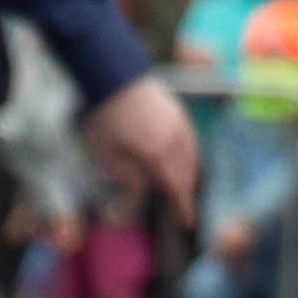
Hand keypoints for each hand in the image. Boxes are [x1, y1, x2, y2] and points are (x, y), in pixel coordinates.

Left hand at [78, 74, 197, 205]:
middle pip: (187, 172)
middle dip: (186, 191)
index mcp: (157, 154)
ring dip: (190, 173)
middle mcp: (174, 140)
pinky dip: (189, 154)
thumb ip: (126, 176)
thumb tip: (139, 193)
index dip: (183, 206)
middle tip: (184, 205)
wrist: (112, 75)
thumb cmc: (105, 115)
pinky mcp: (176, 110)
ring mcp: (178, 123)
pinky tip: (182, 156)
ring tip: (184, 184)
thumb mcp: (107, 153)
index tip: (188, 222)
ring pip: (192, 155)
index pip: (175, 187)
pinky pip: (190, 139)